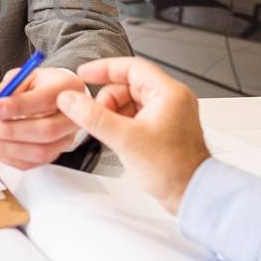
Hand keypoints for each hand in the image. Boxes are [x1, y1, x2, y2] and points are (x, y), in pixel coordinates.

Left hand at [0, 65, 86, 168]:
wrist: (58, 97)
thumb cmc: (42, 86)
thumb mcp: (24, 77)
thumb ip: (5, 87)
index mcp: (67, 88)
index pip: (45, 101)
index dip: (16, 107)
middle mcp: (72, 117)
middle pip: (46, 131)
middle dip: (9, 131)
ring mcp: (66, 139)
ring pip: (39, 152)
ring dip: (5, 147)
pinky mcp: (54, 154)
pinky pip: (31, 163)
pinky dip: (6, 157)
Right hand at [53, 57, 209, 213]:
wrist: (189, 193)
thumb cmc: (172, 169)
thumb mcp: (124, 139)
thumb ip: (93, 117)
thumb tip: (71, 101)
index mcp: (168, 93)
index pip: (131, 67)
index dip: (103, 69)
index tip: (84, 75)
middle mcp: (172, 99)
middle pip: (129, 85)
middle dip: (107, 100)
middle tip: (94, 116)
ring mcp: (169, 114)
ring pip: (131, 101)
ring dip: (113, 113)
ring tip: (107, 131)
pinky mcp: (165, 128)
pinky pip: (137, 115)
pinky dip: (122, 123)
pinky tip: (116, 137)